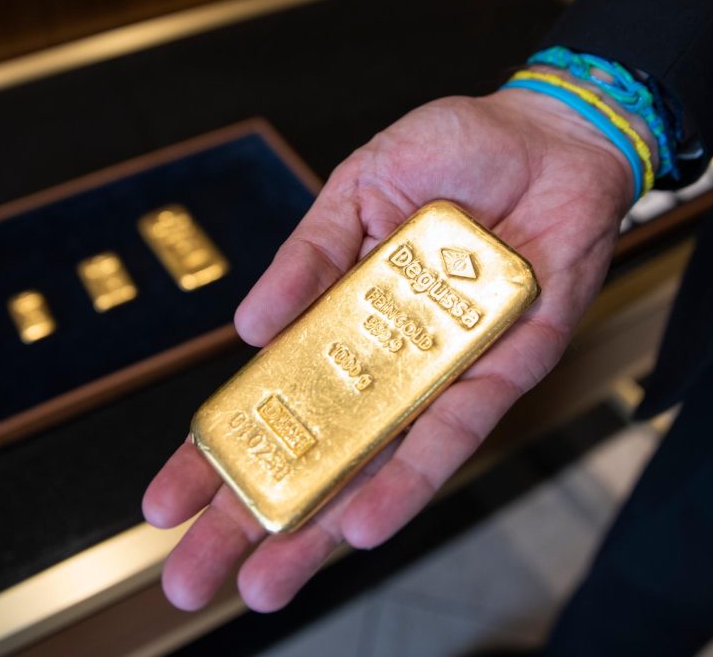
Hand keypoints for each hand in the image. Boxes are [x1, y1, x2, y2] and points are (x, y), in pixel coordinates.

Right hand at [143, 88, 635, 612]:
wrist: (549, 134)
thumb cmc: (452, 152)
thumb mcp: (355, 190)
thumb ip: (305, 258)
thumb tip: (245, 326)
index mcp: (339, 318)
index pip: (266, 400)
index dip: (215, 452)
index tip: (163, 505)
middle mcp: (384, 360)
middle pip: (311, 452)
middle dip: (252, 516)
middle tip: (192, 578)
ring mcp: (437, 372)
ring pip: (373, 465)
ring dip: (320, 526)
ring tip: (266, 580)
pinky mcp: (500, 369)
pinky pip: (450, 434)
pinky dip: (408, 478)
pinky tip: (361, 526)